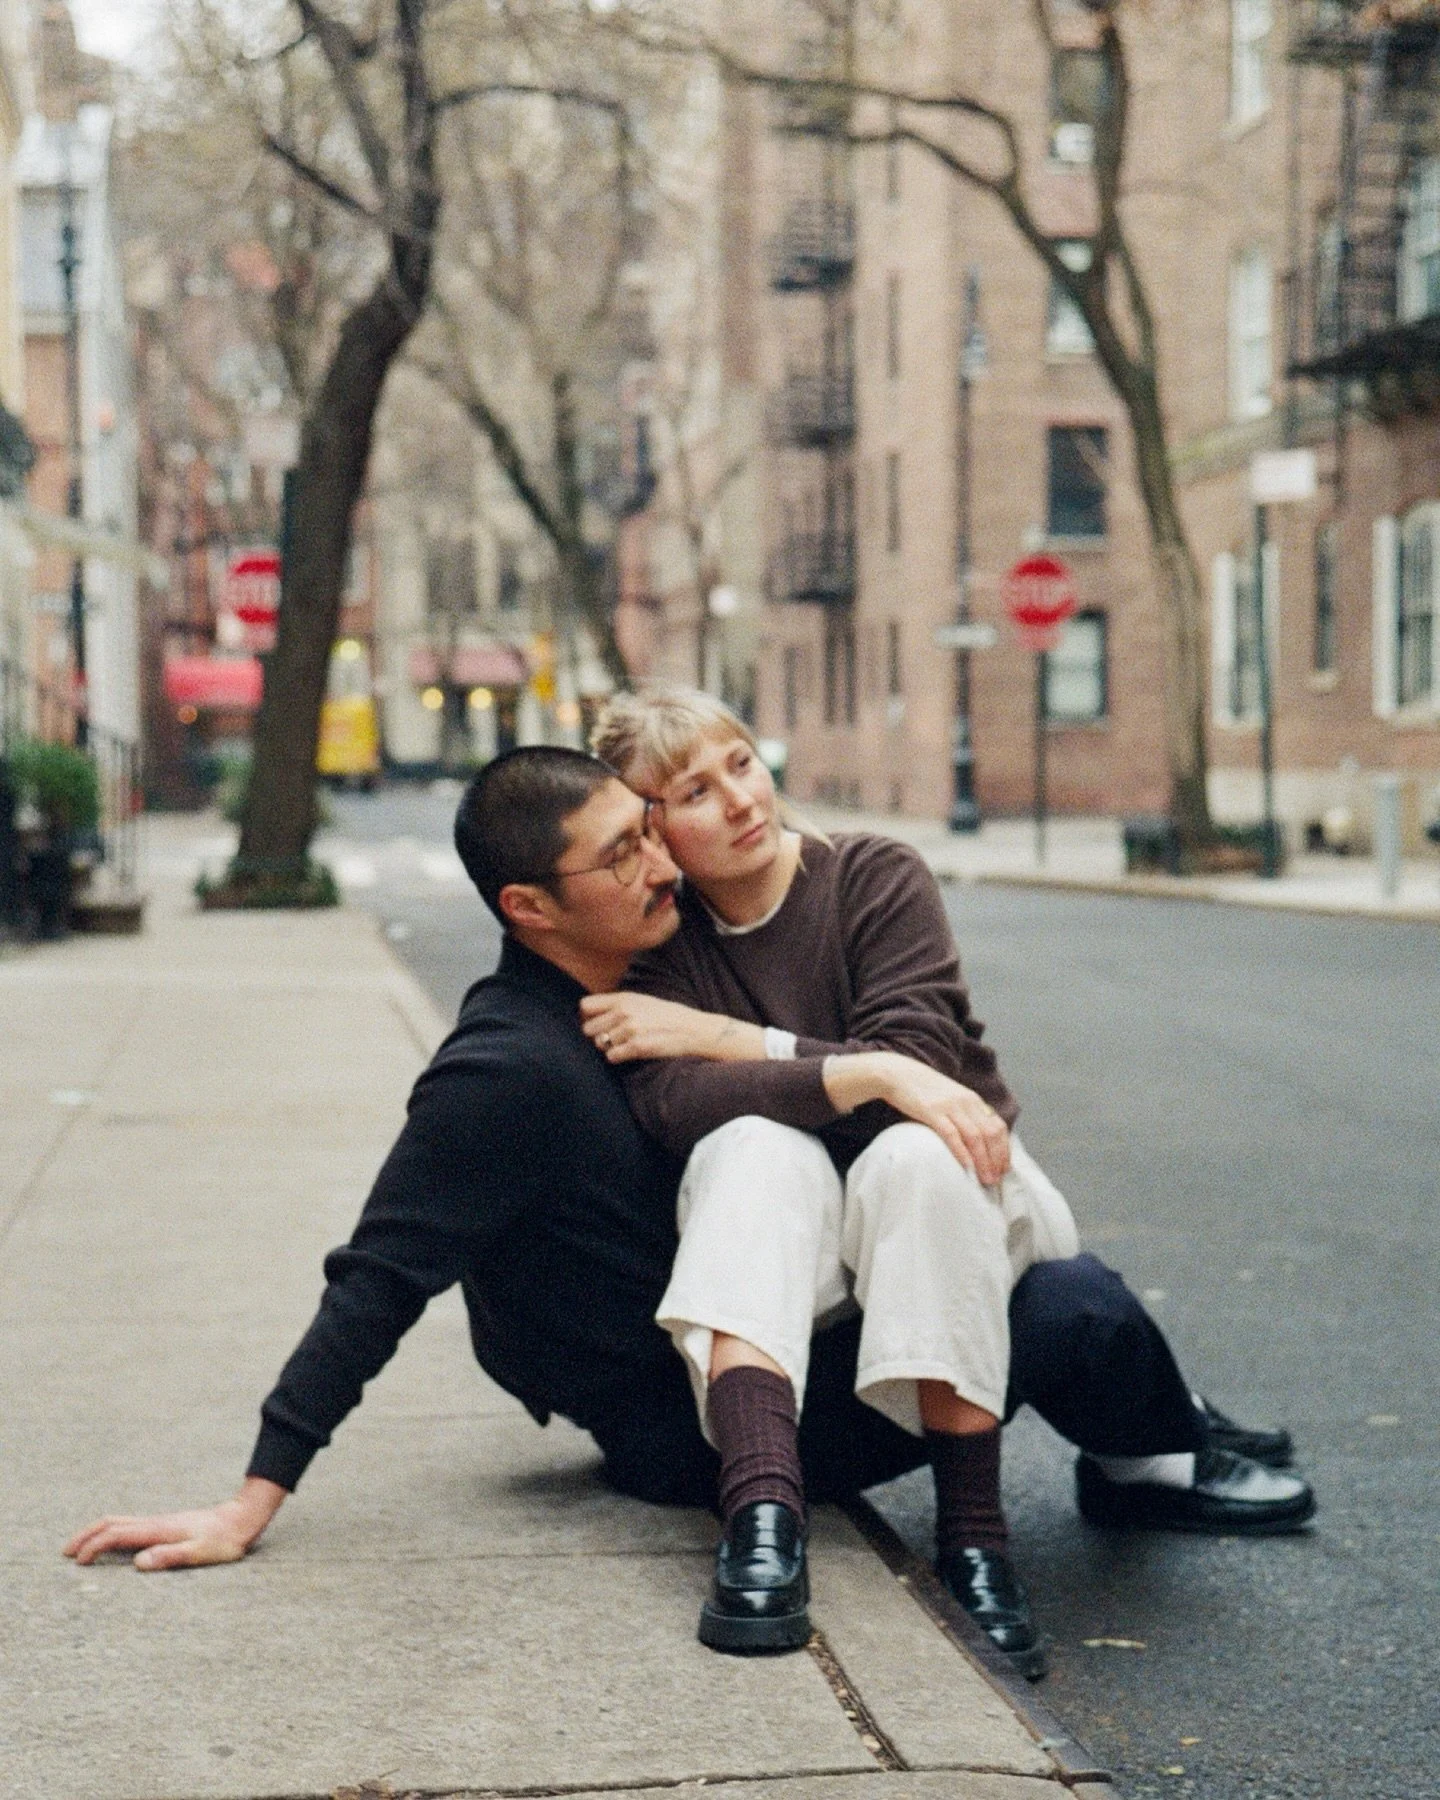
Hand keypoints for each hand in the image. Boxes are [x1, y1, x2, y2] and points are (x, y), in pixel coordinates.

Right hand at [63, 1478, 285, 1571]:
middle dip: (86, 1535)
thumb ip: (169, 1557)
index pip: (117, 1534)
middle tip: (65, 1552)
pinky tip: (113, 1542)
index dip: (94, 1546)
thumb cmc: (223, 1541)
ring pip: (120, 1521)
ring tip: (81, 1547)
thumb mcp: (199, 1553)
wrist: (241, 1519)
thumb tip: (138, 1563)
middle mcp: (155, 1522)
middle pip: (112, 1522)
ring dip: (97, 1531)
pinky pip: (130, 1525)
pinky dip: (112, 1531)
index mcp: (159, 1529)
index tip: (77, 1562)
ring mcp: (160, 1522)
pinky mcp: (165, 1525)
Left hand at [580, 992, 764, 1062]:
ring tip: (626, 1044)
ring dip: (609, 1047)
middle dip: (597, 1035)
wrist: (693, 1029)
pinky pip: (612, 1056)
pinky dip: (618, 1057)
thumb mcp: (642, 1000)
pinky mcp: (637, 1047)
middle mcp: (624, 1012)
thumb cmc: (667, 1015)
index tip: (596, 1022)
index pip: (585, 1006)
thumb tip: (588, 1012)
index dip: (587, 1016)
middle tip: (613, 1038)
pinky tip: (630, 1052)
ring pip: (600, 1044)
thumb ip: (617, 1004)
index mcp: (624, 998)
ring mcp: (630, 1029)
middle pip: (588, 1028)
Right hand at [824, 1051, 1010, 1184]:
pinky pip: (952, 1134)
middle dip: (996, 1159)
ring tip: (985, 1178)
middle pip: (990, 1134)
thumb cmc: (922, 1089)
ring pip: (975, 1137)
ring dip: (983, 1160)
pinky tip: (966, 1166)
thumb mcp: (950, 1097)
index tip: (1004, 1168)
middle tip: (996, 1179)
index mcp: (972, 1099)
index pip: (997, 1126)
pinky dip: (962, 1151)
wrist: (897, 1073)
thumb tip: (975, 1138)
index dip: (1004, 1149)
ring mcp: (950, 1106)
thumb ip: (964, 1113)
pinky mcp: (932, 1111)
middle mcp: (966, 1102)